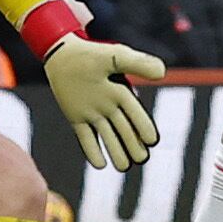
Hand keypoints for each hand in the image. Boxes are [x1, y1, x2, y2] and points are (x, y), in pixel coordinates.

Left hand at [41, 32, 166, 170]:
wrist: (61, 54)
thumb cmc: (90, 53)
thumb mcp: (114, 57)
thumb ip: (137, 64)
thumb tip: (162, 73)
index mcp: (120, 92)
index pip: (135, 113)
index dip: (144, 127)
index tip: (152, 141)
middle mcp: (108, 105)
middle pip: (124, 129)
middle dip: (132, 144)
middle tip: (141, 159)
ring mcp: (92, 112)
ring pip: (107, 136)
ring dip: (116, 151)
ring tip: (123, 167)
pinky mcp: (76, 117)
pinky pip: (86, 137)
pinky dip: (92, 150)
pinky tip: (99, 165)